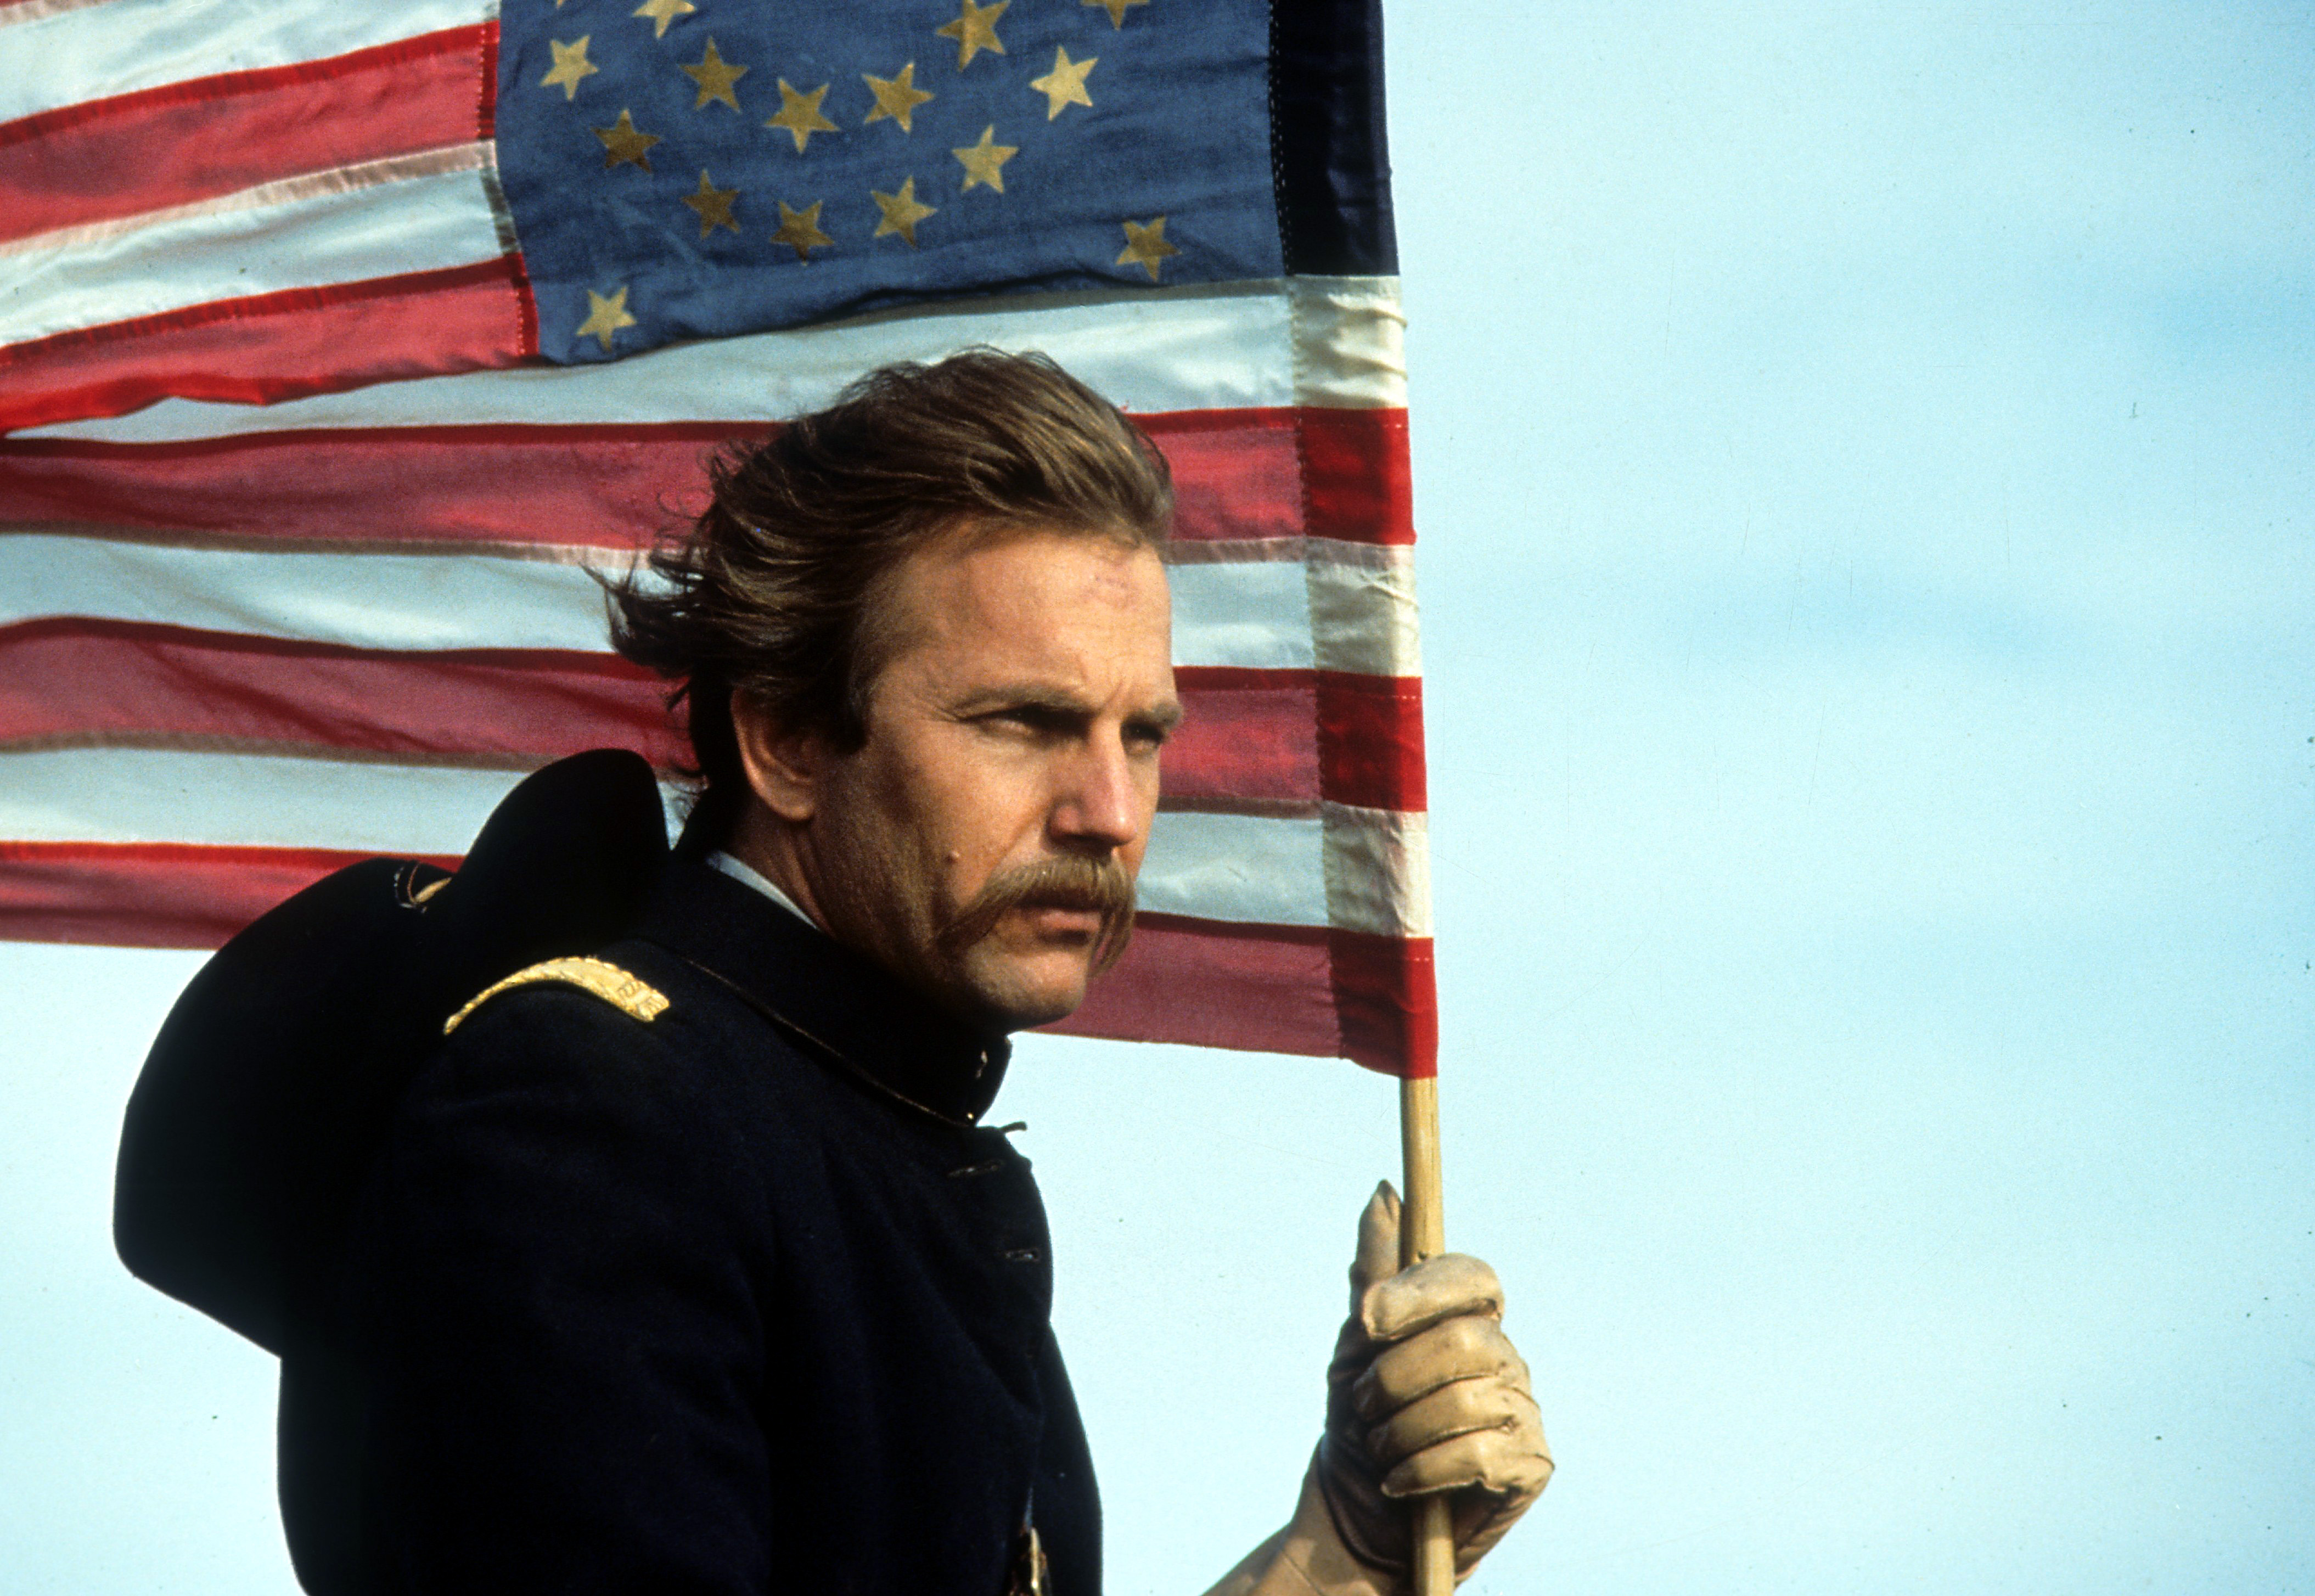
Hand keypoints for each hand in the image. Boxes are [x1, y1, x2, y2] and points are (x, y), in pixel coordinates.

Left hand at [1312, 1183, 1550, 1581]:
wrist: (1358, 1515)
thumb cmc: (1361, 1423)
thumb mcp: (1355, 1347)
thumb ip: (1373, 1274)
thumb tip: (1384, 1191)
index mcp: (1468, 1321)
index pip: (1474, 1277)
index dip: (1423, 1290)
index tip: (1369, 1318)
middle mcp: (1505, 1359)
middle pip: (1464, 1340)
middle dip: (1397, 1376)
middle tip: (1366, 1405)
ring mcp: (1524, 1412)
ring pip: (1468, 1400)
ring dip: (1403, 1430)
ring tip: (1382, 1447)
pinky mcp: (1529, 1467)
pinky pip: (1479, 1453)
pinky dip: (1423, 1469)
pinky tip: (1403, 1480)